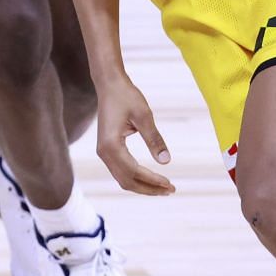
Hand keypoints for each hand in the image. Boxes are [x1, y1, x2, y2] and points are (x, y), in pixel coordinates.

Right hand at [95, 74, 174, 195]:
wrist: (109, 85)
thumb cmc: (126, 97)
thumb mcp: (144, 116)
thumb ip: (154, 139)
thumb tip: (166, 161)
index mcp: (111, 145)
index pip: (133, 171)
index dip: (152, 180)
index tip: (170, 184)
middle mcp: (104, 153)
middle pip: (127, 181)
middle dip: (149, 189)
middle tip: (171, 190)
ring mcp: (103, 153)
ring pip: (123, 179)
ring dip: (143, 186)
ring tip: (164, 188)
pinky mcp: (107, 151)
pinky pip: (121, 171)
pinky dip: (136, 178)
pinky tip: (151, 179)